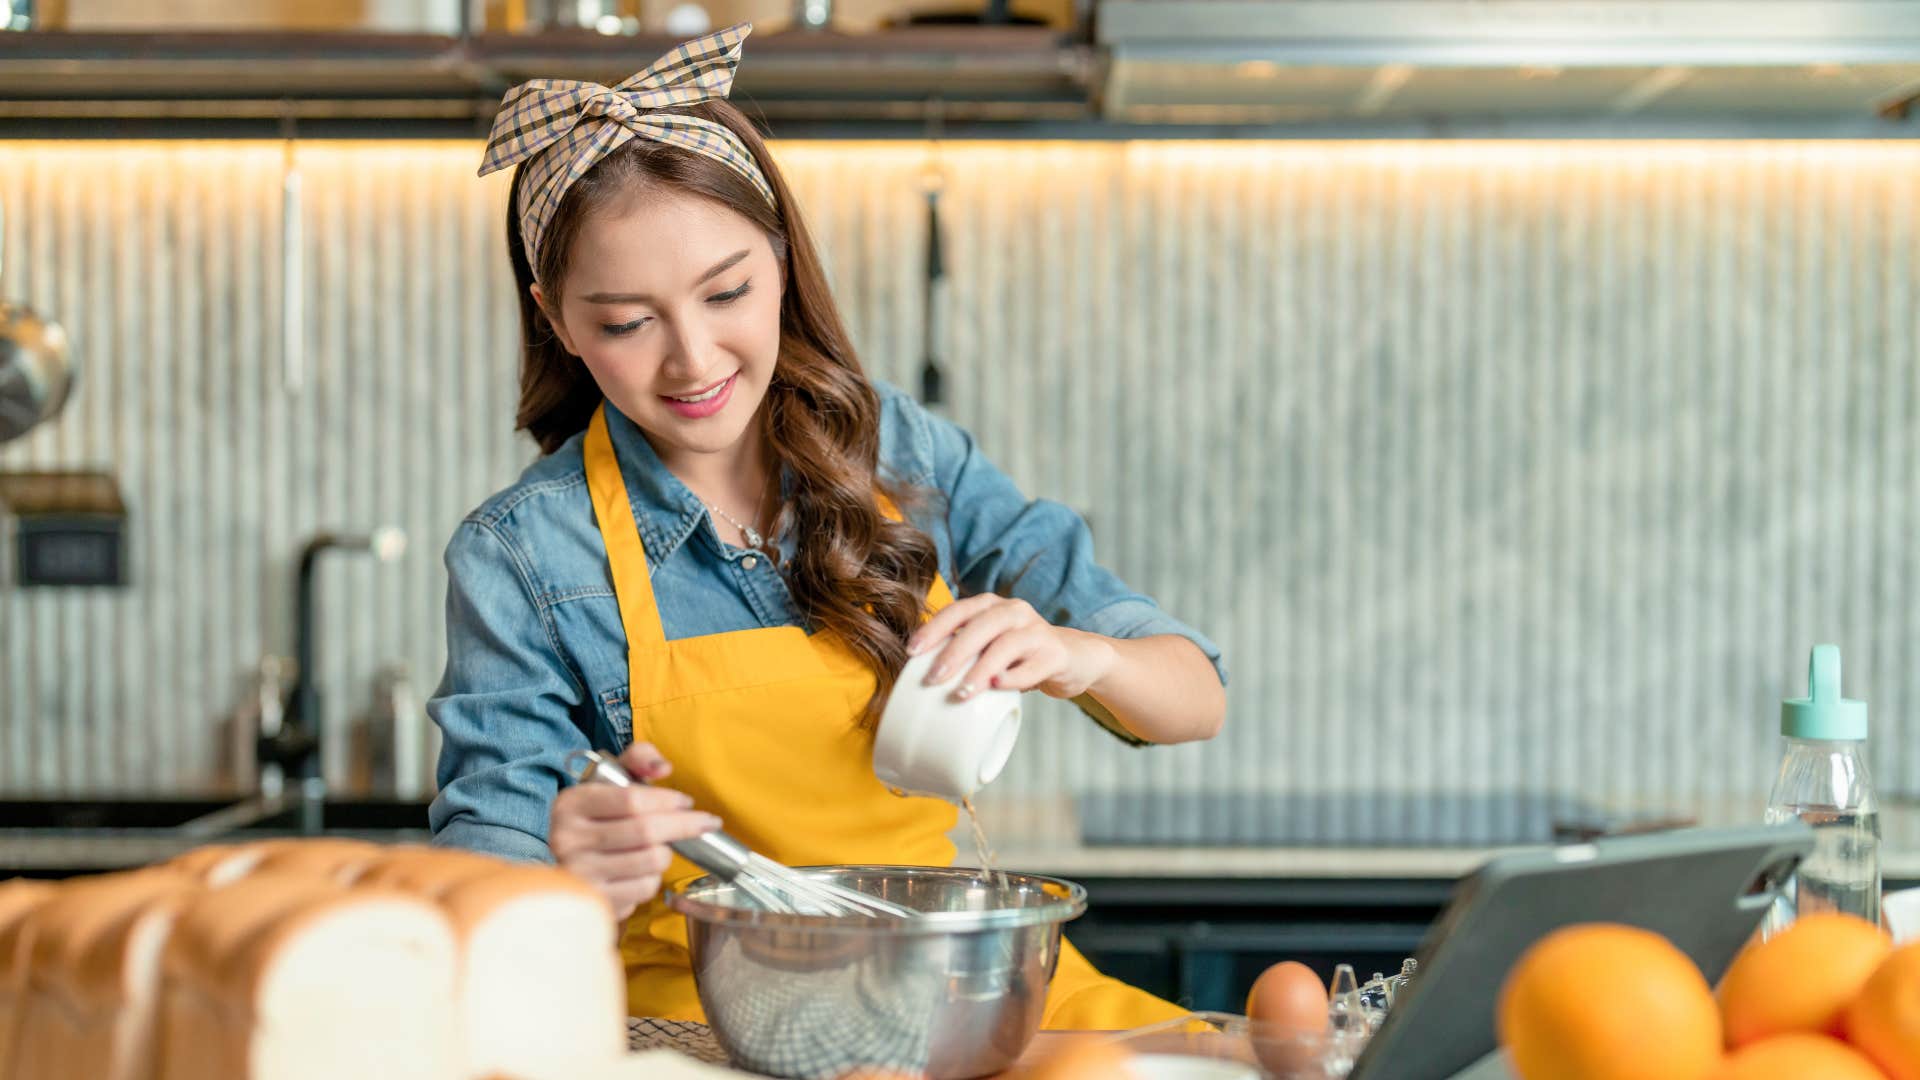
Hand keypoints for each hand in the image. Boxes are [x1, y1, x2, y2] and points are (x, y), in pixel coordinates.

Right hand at [548, 742, 721, 921]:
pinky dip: (654, 877)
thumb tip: (663, 768)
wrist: (569, 864)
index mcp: (571, 804)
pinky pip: (645, 888)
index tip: (687, 802)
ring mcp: (580, 874)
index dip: (667, 800)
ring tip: (660, 846)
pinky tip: (643, 869)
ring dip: (666, 852)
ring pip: (651, 861)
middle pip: (645, 831)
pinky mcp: (596, 901)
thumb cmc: (600, 817)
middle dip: (683, 825)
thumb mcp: (611, 779)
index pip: (631, 800)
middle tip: (705, 822)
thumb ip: (639, 759)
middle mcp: (568, 839)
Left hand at [905, 594, 1116, 701]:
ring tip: (962, 693)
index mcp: (992, 606)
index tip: (912, 652)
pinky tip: (998, 687)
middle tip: (933, 679)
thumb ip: (965, 653)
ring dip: (981, 669)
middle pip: (981, 625)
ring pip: (1007, 644)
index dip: (934, 628)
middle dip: (954, 651)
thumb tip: (920, 676)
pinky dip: (1014, 677)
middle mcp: (1015, 612)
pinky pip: (1033, 666)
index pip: (959, 610)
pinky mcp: (1056, 654)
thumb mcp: (990, 647)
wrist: (1073, 659)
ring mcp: (1037, 631)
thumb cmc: (1020, 657)